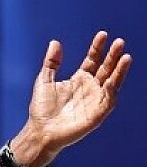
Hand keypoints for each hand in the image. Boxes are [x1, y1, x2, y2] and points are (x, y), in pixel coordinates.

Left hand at [17, 32, 131, 165]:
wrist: (40, 132)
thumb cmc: (41, 109)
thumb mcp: (44, 81)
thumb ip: (51, 63)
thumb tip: (55, 42)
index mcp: (79, 79)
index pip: (93, 60)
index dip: (97, 48)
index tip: (102, 34)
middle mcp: (90, 88)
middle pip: (105, 68)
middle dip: (112, 56)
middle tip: (119, 42)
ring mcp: (95, 100)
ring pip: (112, 82)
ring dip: (119, 70)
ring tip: (125, 56)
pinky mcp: (97, 114)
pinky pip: (108, 100)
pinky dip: (111, 89)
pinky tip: (112, 80)